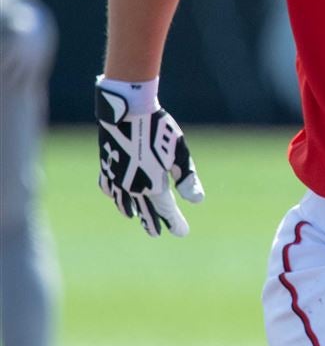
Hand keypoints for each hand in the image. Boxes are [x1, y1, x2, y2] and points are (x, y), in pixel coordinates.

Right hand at [95, 81, 204, 237]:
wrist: (127, 112)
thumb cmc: (159, 129)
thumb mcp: (179, 153)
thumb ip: (187, 178)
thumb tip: (196, 200)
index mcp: (154, 184)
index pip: (166, 210)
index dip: (174, 222)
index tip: (181, 232)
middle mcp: (133, 186)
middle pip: (145, 209)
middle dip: (152, 222)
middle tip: (157, 233)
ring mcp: (116, 178)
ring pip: (124, 202)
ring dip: (131, 211)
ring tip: (135, 217)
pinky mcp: (105, 166)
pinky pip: (108, 187)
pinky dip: (114, 195)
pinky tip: (115, 196)